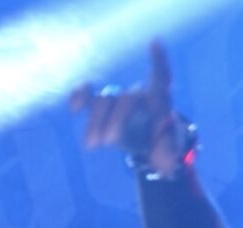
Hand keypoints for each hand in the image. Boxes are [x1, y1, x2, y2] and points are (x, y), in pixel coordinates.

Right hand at [70, 39, 185, 174]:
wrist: (149, 142)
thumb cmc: (163, 139)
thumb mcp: (170, 148)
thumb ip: (168, 155)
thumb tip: (167, 169)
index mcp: (160, 97)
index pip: (162, 76)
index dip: (158, 60)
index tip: (154, 43)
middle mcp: (139, 93)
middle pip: (126, 98)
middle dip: (116, 119)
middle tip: (109, 141)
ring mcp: (120, 98)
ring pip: (105, 101)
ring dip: (96, 122)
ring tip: (92, 144)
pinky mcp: (103, 106)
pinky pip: (88, 96)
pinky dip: (80, 97)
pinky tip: (73, 109)